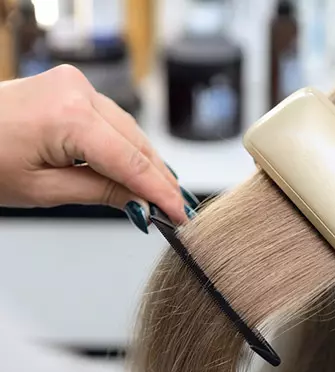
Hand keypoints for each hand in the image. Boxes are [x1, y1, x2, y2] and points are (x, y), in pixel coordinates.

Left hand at [0, 65, 187, 226]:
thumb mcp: (43, 189)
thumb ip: (101, 192)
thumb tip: (142, 202)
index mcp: (69, 116)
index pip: (132, 162)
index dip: (160, 191)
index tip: (179, 213)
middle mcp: (77, 91)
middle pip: (135, 143)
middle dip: (157, 177)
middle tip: (173, 208)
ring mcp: (74, 84)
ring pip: (126, 131)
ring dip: (142, 162)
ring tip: (157, 194)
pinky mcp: (70, 86)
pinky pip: (110, 120)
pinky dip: (123, 145)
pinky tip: (133, 168)